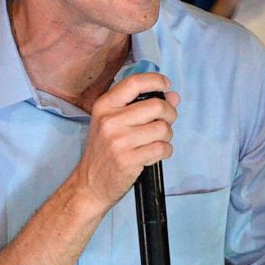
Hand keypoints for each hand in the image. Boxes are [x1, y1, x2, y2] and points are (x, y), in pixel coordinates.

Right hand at [74, 73, 179, 212]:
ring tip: (156, 141)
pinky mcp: (128, 160)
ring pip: (163, 129)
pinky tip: (154, 153)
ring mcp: (118, 141)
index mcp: (104, 106)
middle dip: (169, 113)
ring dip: (167, 136)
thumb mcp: (113, 122)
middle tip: (166, 121)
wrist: (90, 184)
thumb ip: (141, 106)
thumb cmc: (104, 151)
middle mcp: (110, 120)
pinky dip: (165, 151)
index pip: (134, 82)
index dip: (155, 80)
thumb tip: (174, 97)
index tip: (166, 84)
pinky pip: (162, 149)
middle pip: (156, 106)